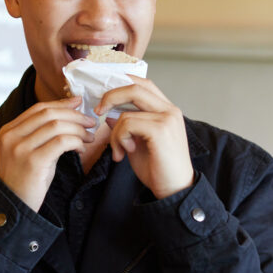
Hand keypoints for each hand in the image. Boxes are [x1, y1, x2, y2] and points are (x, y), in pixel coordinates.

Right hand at [0, 96, 96, 210]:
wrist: (13, 206)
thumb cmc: (24, 180)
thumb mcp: (27, 151)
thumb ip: (40, 134)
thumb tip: (68, 116)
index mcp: (8, 131)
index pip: (38, 108)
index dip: (61, 104)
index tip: (78, 103)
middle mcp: (12, 136)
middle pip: (49, 114)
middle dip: (74, 115)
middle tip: (90, 122)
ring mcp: (21, 148)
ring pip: (57, 126)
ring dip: (78, 129)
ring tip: (88, 138)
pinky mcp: (33, 161)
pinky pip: (61, 142)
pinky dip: (76, 142)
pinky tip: (81, 149)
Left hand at [96, 75, 193, 198]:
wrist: (174, 191)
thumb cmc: (158, 169)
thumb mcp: (136, 144)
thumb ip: (126, 126)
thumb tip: (109, 115)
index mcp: (166, 110)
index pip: (143, 84)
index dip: (122, 82)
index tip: (103, 95)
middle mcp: (170, 110)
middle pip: (135, 87)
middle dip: (110, 97)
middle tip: (97, 112)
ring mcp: (167, 118)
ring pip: (126, 112)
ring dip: (114, 133)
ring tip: (118, 151)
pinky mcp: (161, 130)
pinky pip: (127, 124)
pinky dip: (119, 139)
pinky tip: (124, 153)